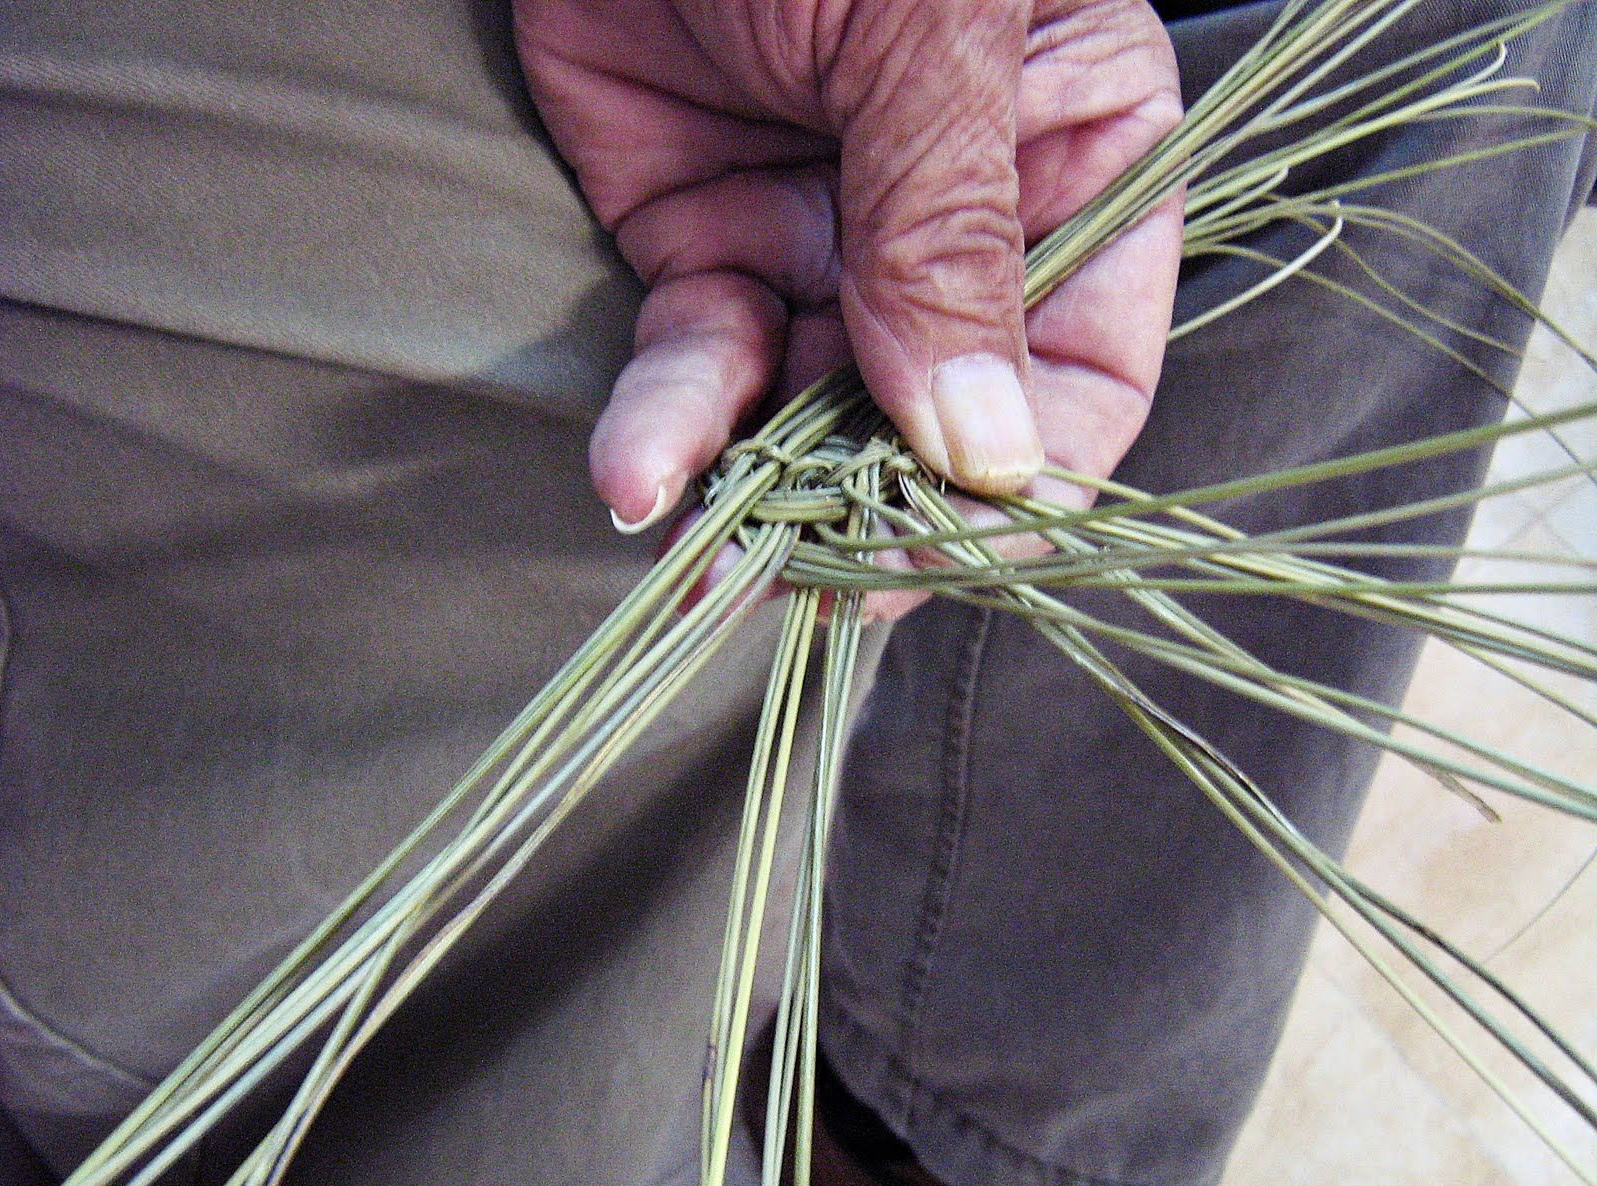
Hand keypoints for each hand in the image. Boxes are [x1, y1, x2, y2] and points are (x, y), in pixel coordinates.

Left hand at [516, 0, 1182, 615]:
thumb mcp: (925, 31)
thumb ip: (952, 237)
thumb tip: (984, 453)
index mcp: (1078, 156)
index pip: (1090, 366)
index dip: (1028, 476)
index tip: (946, 544)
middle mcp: (962, 224)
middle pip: (946, 423)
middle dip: (877, 516)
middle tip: (808, 587)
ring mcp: (832, 244)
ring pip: (815, 419)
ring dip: (760, 503)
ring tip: (705, 567)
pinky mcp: (707, 250)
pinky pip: (700, 368)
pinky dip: (667, 428)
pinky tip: (637, 478)